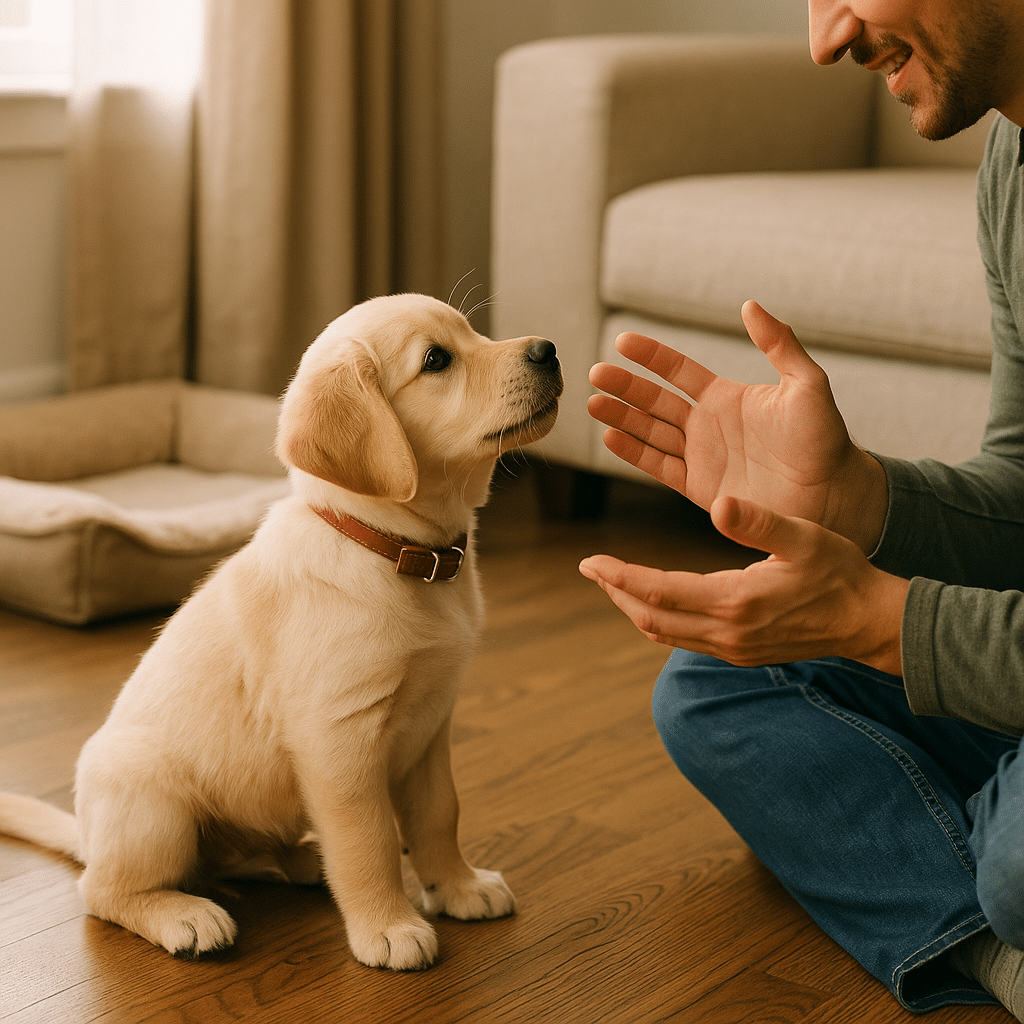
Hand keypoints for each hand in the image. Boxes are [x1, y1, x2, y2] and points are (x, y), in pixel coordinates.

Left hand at [579, 495, 907, 673]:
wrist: (869, 623)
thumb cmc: (841, 574)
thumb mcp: (804, 538)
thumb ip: (759, 522)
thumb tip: (719, 503)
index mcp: (735, 601)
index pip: (659, 590)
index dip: (619, 576)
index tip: (589, 561)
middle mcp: (727, 633)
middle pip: (651, 617)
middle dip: (616, 592)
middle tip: (592, 567)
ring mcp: (733, 648)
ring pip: (664, 632)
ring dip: (634, 607)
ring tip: (614, 581)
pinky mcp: (740, 653)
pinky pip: (684, 640)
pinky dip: (660, 618)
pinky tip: (656, 598)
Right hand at [587, 301, 886, 552]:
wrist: (831, 495)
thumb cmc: (825, 440)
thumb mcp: (807, 384)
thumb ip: (779, 344)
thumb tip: (751, 305)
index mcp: (726, 397)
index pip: (678, 371)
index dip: (651, 356)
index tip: (623, 341)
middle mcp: (707, 425)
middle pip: (654, 401)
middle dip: (624, 387)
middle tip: (595, 373)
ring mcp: (700, 457)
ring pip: (649, 432)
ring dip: (620, 418)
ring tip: (592, 403)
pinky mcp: (699, 488)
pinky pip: (659, 467)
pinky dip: (634, 452)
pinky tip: (611, 437)